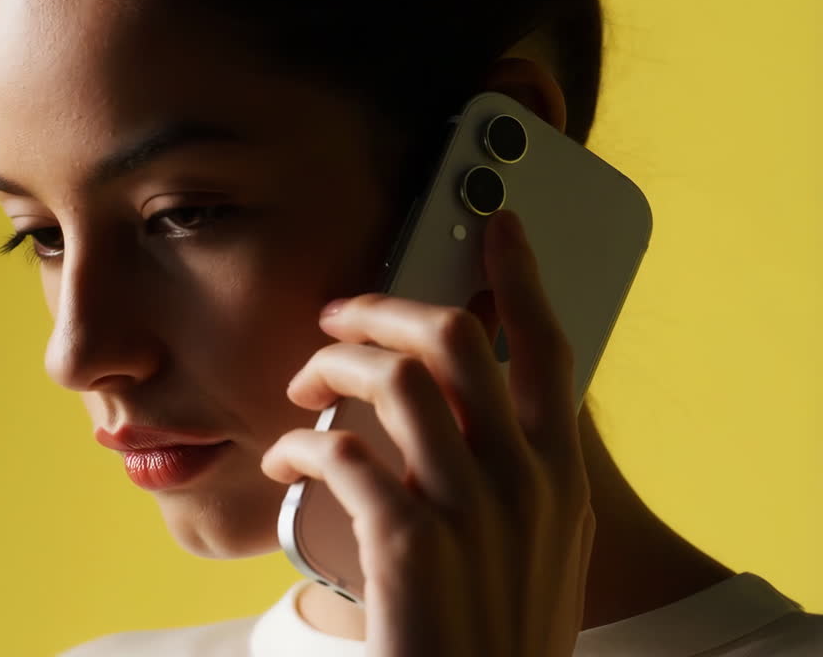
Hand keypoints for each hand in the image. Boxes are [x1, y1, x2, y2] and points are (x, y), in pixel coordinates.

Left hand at [261, 210, 594, 656]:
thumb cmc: (495, 637)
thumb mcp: (536, 550)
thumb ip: (513, 475)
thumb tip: (458, 407)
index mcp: (560, 478)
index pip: (549, 350)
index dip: (521, 278)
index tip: (498, 224)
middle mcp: (524, 482)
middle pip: (453, 340)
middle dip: (381, 307)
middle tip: (335, 315)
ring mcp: (469, 511)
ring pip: (390, 379)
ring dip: (329, 368)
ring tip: (298, 391)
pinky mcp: (407, 544)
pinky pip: (338, 452)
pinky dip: (296, 445)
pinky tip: (280, 462)